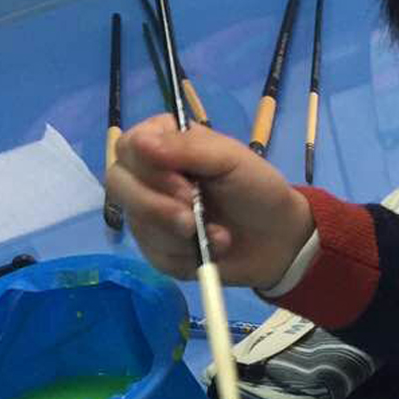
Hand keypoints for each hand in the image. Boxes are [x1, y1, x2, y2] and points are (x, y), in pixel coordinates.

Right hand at [108, 115, 314, 287]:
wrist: (280, 239)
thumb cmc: (257, 189)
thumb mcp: (231, 159)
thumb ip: (188, 147)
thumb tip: (138, 142)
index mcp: (165, 144)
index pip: (127, 147)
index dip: (149, 169)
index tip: (186, 184)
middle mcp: (148, 177)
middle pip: (118, 183)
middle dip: (156, 205)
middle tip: (193, 218)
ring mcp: (149, 214)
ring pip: (136, 222)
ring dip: (180, 234)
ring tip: (219, 234)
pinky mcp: (158, 249)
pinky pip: (154, 254)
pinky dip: (187, 256)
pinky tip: (214, 249)